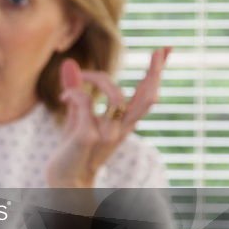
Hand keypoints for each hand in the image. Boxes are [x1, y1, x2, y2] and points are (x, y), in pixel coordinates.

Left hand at [45, 48, 170, 187]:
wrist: (65, 179)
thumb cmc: (72, 148)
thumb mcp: (76, 115)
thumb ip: (77, 90)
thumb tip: (70, 62)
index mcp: (123, 123)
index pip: (146, 96)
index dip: (156, 73)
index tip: (165, 50)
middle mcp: (121, 128)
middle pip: (147, 98)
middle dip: (155, 72)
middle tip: (160, 49)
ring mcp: (107, 132)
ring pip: (117, 97)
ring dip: (99, 78)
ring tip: (85, 74)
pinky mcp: (88, 135)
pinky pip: (85, 103)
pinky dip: (74, 92)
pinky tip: (63, 97)